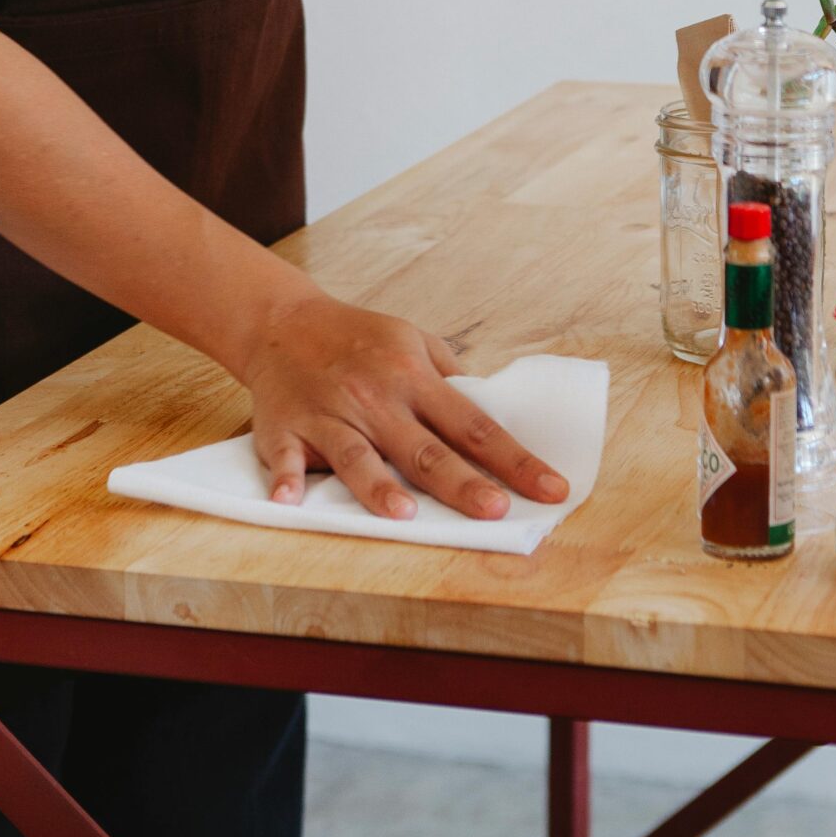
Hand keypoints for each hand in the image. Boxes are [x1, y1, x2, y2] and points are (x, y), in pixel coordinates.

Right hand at [239, 286, 570, 520]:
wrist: (284, 321)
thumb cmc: (358, 337)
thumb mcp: (413, 338)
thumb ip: (449, 378)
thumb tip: (491, 416)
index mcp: (414, 375)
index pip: (475, 424)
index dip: (516, 459)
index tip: (552, 488)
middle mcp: (377, 397)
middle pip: (424, 448)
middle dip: (462, 482)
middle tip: (496, 510)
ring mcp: (330, 414)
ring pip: (359, 457)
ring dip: (379, 487)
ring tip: (405, 515)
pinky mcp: (286, 427)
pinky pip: (286, 457)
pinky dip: (288, 479)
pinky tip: (291, 501)